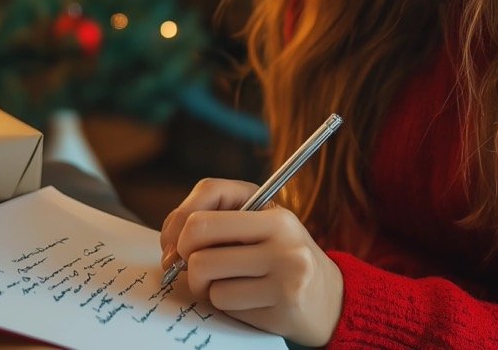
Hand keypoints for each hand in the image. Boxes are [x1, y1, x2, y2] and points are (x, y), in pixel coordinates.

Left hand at [160, 178, 343, 346]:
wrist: (328, 299)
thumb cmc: (281, 258)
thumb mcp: (260, 227)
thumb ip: (216, 223)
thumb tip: (169, 252)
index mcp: (274, 212)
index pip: (210, 193)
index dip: (179, 218)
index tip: (177, 241)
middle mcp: (283, 237)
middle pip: (197, 237)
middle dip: (184, 257)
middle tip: (195, 268)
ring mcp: (285, 271)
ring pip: (205, 275)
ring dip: (205, 286)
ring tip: (227, 285)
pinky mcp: (280, 304)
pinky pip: (223, 302)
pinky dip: (224, 304)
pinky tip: (245, 300)